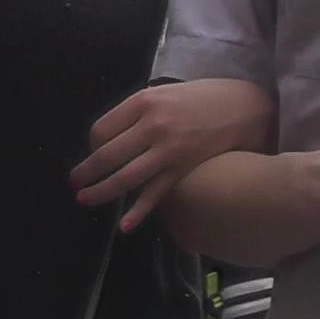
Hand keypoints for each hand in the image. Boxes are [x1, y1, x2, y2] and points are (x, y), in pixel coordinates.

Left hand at [71, 80, 274, 234]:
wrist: (245, 107)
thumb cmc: (202, 98)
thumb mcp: (166, 93)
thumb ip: (138, 112)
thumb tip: (111, 137)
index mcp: (143, 102)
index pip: (101, 130)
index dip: (92, 146)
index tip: (94, 154)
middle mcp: (152, 125)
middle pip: (106, 155)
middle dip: (86, 173)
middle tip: (74, 183)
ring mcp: (168, 150)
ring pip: (125, 177)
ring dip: (101, 192)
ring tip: (85, 200)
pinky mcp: (183, 169)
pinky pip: (154, 194)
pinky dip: (138, 211)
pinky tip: (125, 225)